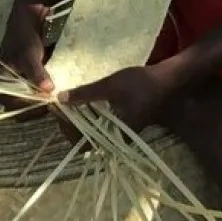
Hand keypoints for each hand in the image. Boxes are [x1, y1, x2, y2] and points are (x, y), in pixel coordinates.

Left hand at [59, 60, 183, 130]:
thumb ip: (85, 94)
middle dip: (68, 124)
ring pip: (92, 133)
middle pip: (85, 139)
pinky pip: (100, 127)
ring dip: (78, 121)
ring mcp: (120, 133)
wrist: (167, 81)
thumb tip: (60, 99)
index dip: (65, 124)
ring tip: (67, 104)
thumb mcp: (110, 86)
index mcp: (114, 134)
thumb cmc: (140, 83)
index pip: (81, 138)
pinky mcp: (123, 125)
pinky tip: (83, 104)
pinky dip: (88, 118)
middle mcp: (117, 139)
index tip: (54, 108)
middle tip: (58, 106)